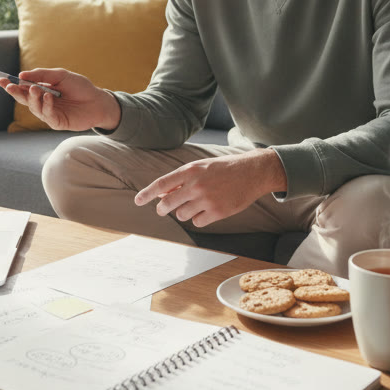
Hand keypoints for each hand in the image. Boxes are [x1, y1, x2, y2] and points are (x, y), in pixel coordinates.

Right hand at [0, 67, 121, 131]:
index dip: (11, 84)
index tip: (0, 79)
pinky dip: (46, 106)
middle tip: (10, 86)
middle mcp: (43, 102)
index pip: (23, 87)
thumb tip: (22, 75)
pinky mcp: (57, 122)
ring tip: (35, 89)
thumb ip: (42, 75)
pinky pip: (47, 115)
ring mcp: (49, 113)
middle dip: (15, 92)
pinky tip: (49, 97)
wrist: (98, 101)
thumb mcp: (61, 75)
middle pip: (24, 99)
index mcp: (42, 90)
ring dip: (32, 98)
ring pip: (34, 107)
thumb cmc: (80, 87)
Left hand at [134, 149, 286, 227]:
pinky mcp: (218, 212)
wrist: (252, 172)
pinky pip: (197, 222)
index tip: (137, 201)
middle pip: (167, 204)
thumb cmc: (224, 168)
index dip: (147, 194)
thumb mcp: (201, 167)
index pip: (161, 184)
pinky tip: (209, 209)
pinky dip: (200, 218)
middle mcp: (196, 185)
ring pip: (182, 215)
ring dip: (184, 212)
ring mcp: (207, 200)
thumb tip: (161, 194)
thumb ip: (181, 180)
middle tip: (163, 209)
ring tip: (197, 203)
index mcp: (190, 171)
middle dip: (163, 209)